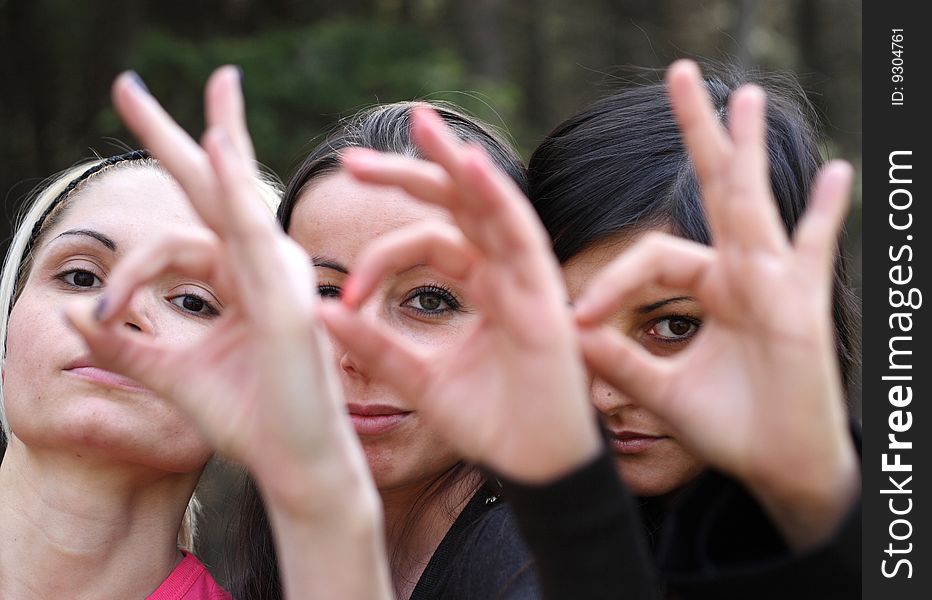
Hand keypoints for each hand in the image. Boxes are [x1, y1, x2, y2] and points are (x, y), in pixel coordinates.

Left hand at [65, 66, 390, 598]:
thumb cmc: (249, 419)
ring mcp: (282, 279)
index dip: (128, 268)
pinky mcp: (289, 302)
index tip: (104, 311)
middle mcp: (263, 268)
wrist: (294, 463)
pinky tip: (220, 149)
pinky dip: (238, 194)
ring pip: (237, 202)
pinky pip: (258, 239)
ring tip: (201, 87)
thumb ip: (126, 344)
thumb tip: (76, 314)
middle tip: (131, 85)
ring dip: (213, 142)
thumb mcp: (171, 374)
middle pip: (213, 189)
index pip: (177, 241)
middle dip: (176, 135)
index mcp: (239, 281)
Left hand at [320, 106, 600, 483]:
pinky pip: (521, 234)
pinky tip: (468, 165)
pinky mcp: (544, 293)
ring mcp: (526, 277)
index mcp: (479, 285)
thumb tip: (320, 313)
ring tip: (419, 123)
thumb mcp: (419, 380)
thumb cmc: (489, 423)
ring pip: (489, 204)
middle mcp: (502, 271)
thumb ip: (376, 347)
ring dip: (455, 163)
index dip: (380, 256)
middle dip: (410, 174)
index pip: (427, 240)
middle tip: (353, 159)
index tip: (346, 293)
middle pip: (455, 205)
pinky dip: (497, 198)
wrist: (536, 467)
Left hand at [573, 60, 858, 548]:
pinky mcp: (802, 308)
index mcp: (708, 287)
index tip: (577, 318)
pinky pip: (816, 253)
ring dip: (746, 151)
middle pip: (714, 191)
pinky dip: (827, 217)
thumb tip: (565, 334)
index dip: (611, 281)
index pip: (651, 257)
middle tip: (679, 73)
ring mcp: (775, 284)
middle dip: (698, 134)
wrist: (779, 467)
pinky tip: (839, 171)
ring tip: (741, 95)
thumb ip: (618, 361)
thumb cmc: (728, 428)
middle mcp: (741, 274)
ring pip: (755, 204)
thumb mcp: (660, 390)